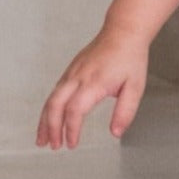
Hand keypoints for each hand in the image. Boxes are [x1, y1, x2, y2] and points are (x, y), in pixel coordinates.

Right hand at [36, 22, 149, 149]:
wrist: (123, 32)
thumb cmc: (130, 58)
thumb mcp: (135, 88)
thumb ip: (125, 112)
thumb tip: (116, 133)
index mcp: (93, 83)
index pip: (75, 110)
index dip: (71, 129)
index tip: (71, 144)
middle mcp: (78, 77)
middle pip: (55, 105)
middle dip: (50, 128)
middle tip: (51, 146)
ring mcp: (71, 73)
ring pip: (51, 99)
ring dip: (45, 121)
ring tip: (43, 138)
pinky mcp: (70, 71)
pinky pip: (55, 92)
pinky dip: (49, 108)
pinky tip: (50, 119)